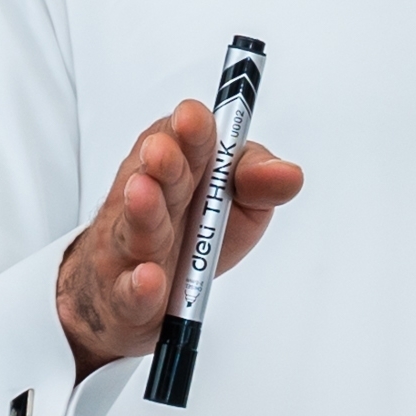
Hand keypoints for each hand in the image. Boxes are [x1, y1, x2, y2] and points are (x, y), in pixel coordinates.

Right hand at [51, 99, 306, 374]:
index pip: (181, 139)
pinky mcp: (126, 298)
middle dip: (163, 163)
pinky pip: (130, 292)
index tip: (195, 117)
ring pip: (136, 231)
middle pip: (158, 180)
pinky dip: (139, 286)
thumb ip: (258, 182)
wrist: (136, 296)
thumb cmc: (191, 237)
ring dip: (141, 212)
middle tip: (163, 150)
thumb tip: (289, 175)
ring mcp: (132, 249)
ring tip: (143, 194)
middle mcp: (149, 200)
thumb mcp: (238, 204)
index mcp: (179, 168)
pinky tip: (148, 278)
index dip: (190, 129)